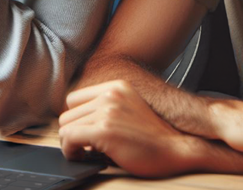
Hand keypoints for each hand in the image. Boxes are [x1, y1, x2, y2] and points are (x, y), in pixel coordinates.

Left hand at [59, 81, 196, 177]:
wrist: (177, 150)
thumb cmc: (154, 137)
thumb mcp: (130, 109)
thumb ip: (106, 107)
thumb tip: (75, 121)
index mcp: (116, 87)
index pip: (74, 99)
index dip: (76, 119)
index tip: (82, 132)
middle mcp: (111, 95)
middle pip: (67, 114)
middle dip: (73, 133)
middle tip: (85, 147)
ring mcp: (107, 111)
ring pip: (65, 126)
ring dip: (72, 143)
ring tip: (86, 152)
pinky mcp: (104, 130)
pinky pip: (69, 138)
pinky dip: (71, 151)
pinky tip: (84, 156)